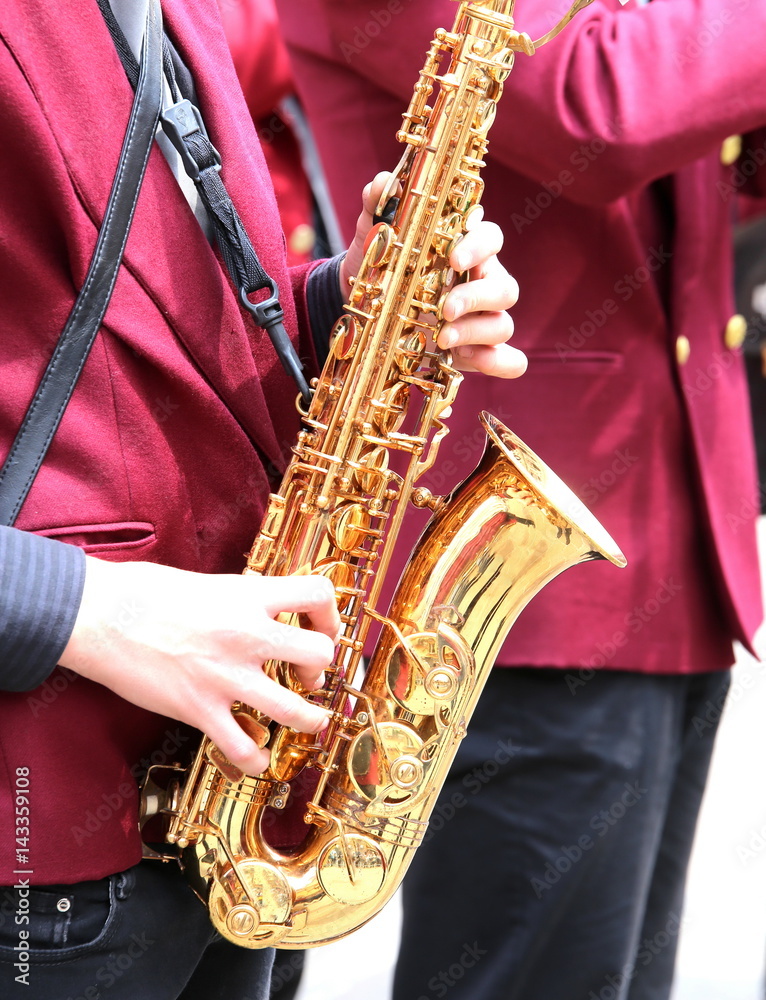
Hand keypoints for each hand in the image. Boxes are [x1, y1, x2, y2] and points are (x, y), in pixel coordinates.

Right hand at [60, 558, 340, 775]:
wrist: (98, 615)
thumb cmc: (143, 593)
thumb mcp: (208, 583)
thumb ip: (242, 599)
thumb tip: (263, 610)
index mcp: (249, 596)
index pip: (318, 594)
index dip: (330, 613)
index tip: (321, 627)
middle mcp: (247, 634)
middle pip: (320, 653)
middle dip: (323, 669)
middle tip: (308, 676)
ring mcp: (226, 675)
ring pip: (296, 710)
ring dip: (311, 720)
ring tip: (311, 721)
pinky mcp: (200, 709)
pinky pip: (243, 748)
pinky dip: (256, 760)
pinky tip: (256, 756)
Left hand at [340, 173, 525, 378]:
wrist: (367, 309)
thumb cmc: (381, 267)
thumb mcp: (373, 238)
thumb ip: (378, 208)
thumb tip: (382, 184)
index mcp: (466, 250)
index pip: (491, 238)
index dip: (479, 246)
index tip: (453, 258)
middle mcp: (482, 283)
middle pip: (505, 287)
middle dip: (477, 298)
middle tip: (444, 310)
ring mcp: (483, 320)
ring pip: (504, 324)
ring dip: (476, 333)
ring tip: (442, 338)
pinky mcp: (479, 352)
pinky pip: (509, 360)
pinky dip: (498, 362)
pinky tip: (469, 361)